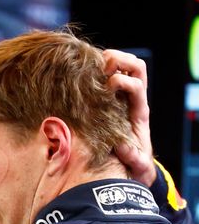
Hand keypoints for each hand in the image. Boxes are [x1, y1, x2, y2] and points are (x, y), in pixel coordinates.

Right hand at [103, 49, 156, 186]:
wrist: (135, 164)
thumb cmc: (135, 163)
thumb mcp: (138, 166)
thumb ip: (135, 159)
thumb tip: (123, 148)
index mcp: (139, 112)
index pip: (137, 85)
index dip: (123, 81)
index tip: (107, 87)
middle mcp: (134, 99)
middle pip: (136, 66)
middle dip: (119, 60)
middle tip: (101, 68)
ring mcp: (124, 96)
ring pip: (126, 64)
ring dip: (111, 58)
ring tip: (92, 67)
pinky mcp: (112, 97)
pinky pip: (110, 72)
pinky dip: (99, 66)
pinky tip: (84, 74)